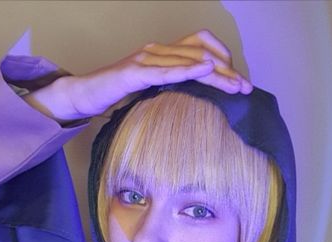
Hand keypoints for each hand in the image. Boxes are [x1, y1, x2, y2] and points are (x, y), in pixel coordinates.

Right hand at [26, 29, 251, 120]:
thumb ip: (170, 90)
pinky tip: (205, 72)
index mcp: (163, 53)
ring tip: (235, 86)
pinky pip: (165, 70)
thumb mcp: (150, 92)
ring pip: (188, 60)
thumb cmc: (116, 94)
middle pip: (201, 53)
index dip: (223, 60)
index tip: (238, 82)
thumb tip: (195, 104)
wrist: (85, 93)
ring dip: (215, 74)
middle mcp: (157, 49)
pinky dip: (187, 70)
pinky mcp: (134, 72)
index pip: (201, 47)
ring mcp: (145, 58)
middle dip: (227, 71)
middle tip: (246, 88)